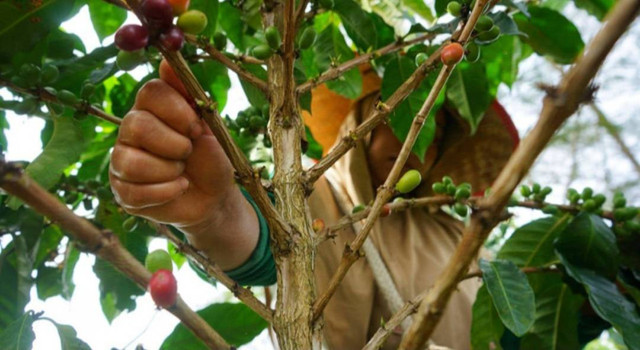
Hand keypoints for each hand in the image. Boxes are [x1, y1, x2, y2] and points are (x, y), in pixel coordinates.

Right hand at [109, 60, 257, 268]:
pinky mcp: (123, 192)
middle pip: (135, 125)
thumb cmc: (211, 156)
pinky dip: (166, 192)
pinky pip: (134, 192)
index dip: (177, 111)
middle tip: (188, 152)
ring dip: (168, 171)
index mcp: (151, 108)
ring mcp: (121, 162)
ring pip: (130, 161)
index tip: (196, 127)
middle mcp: (129, 131)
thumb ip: (188, 93)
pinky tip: (179, 189)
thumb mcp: (208, 124)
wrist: (215, 197)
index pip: (149, 92)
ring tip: (182, 172)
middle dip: (173, 144)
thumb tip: (167, 59)